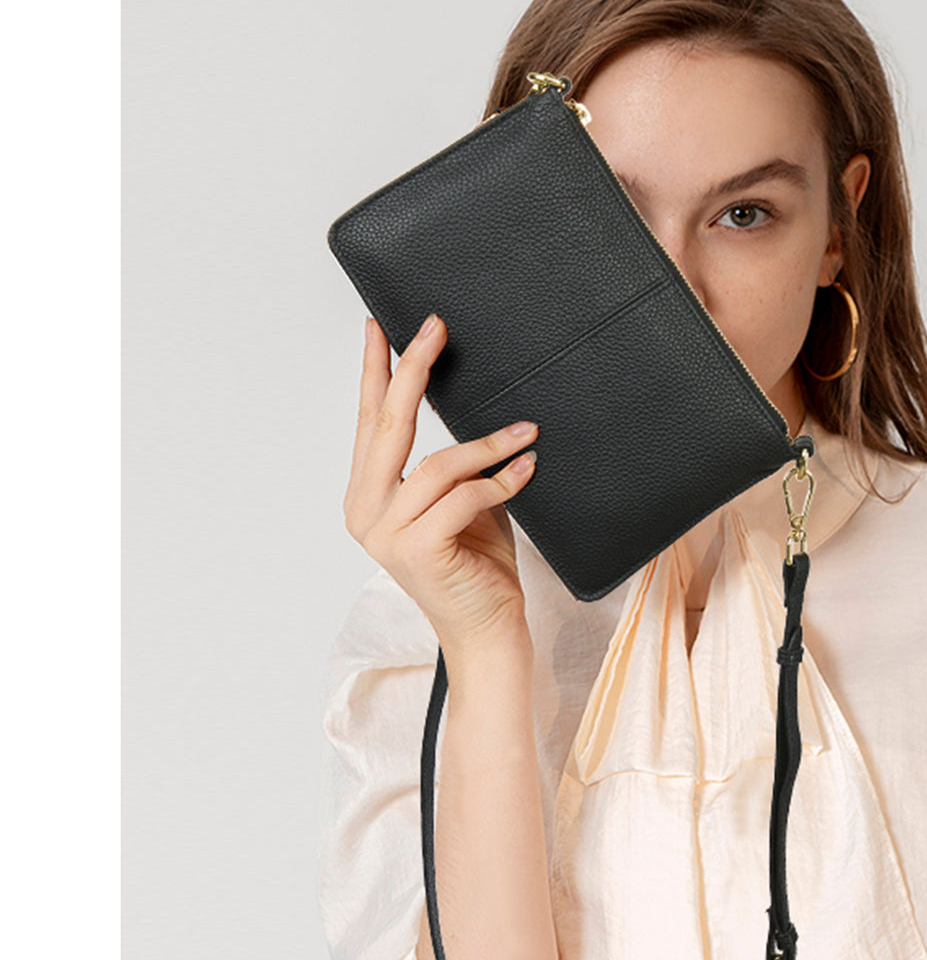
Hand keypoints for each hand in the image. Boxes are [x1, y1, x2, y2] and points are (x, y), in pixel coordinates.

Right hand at [342, 313, 540, 647]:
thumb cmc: (478, 565)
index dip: (377, 374)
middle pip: (387, 426)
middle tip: (434, 328)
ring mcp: (386, 534)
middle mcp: (366, 512)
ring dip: (488, 444)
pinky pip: (462, 496)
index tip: (382, 329)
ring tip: (527, 432)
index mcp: (369, 496)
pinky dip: (499, 480)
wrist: (490, 631)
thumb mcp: (463, 501)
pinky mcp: (417, 551)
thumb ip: (455, 464)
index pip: (370, 423)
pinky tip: (526, 469)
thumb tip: (478, 407)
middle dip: (411, 370)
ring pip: (436, 465)